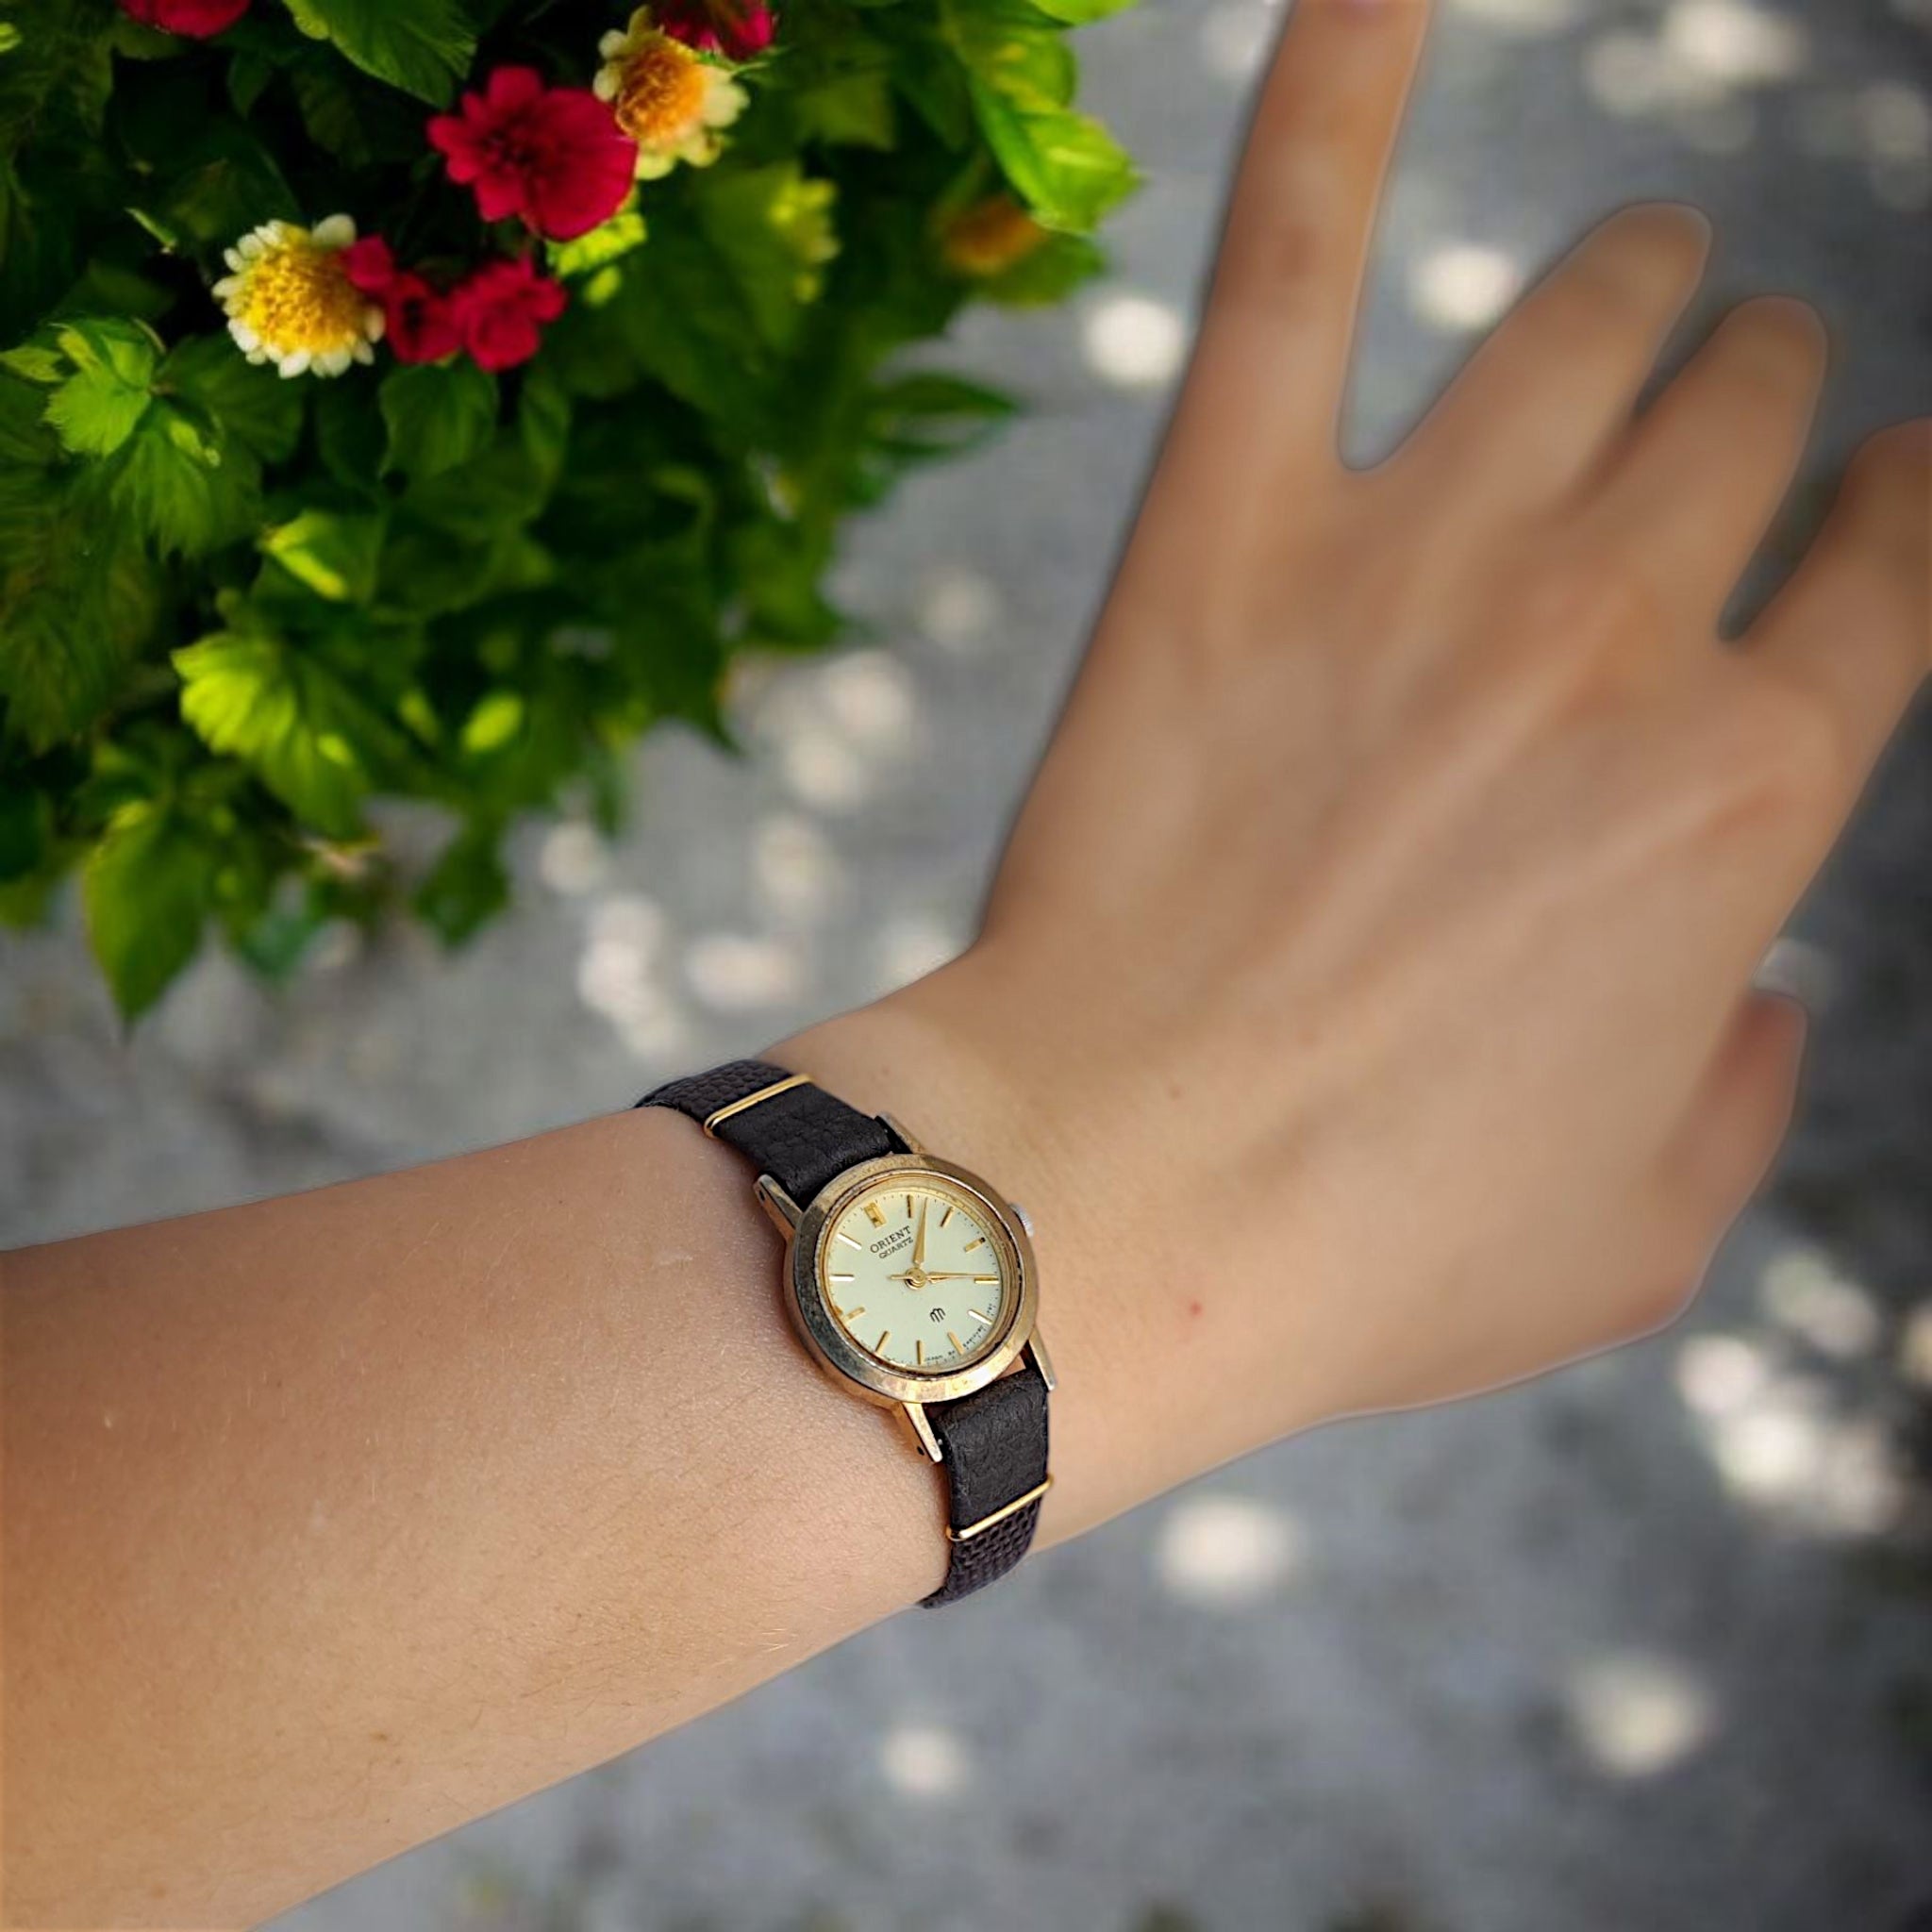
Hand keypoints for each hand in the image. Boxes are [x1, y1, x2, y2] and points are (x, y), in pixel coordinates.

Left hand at [786, 0, 1928, 1529]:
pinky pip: (1300, 240)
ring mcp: (1419, 563)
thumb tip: (1772, 994)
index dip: (1895, 515)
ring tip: (1642, 275)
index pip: (1894, 566)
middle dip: (1754, 403)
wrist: (1112, 1208)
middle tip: (1713, 412)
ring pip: (1594, 319)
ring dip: (1645, 284)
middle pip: (1746, 416)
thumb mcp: (1635, 1237)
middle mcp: (1620, 638)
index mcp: (1751, 800)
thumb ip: (1746, 1096)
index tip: (1878, 493)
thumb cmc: (1365, 1255)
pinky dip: (1344, 71)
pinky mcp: (1221, 533)